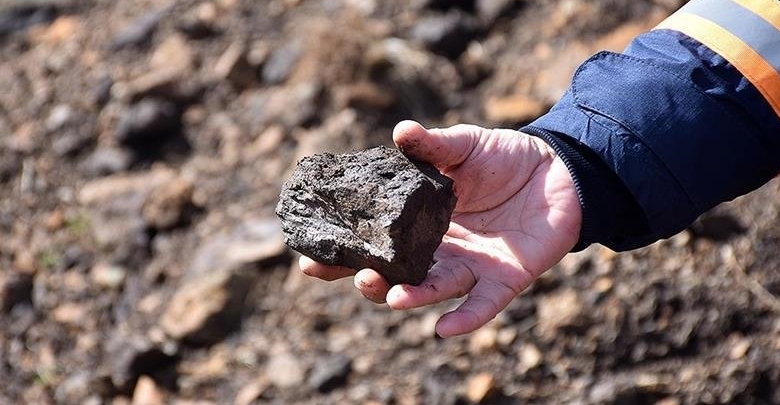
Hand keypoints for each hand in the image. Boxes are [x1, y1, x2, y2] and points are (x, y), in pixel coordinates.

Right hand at [300, 120, 581, 336]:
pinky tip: (444, 330)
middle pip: (397, 274)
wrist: (558, 171)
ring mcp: (470, 266)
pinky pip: (483, 305)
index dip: (344, 252)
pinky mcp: (505, 279)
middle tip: (352, 274)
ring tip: (388, 294)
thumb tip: (400, 131)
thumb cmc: (505, 158)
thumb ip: (432, 146)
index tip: (309, 259)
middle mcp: (439, 250)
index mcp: (420, 221)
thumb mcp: (464, 145)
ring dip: (410, 296)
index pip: (375, 242)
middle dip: (370, 280)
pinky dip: (465, 319)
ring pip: (433, 289)